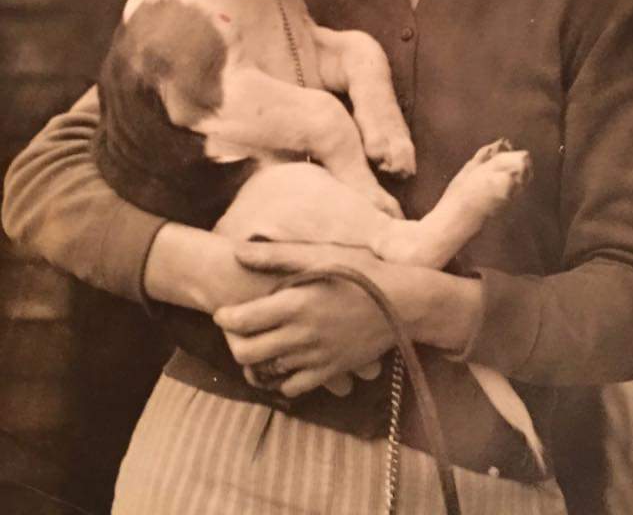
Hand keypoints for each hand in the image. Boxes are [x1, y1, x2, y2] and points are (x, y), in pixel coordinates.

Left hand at [213, 242, 394, 397]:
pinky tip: (283, 361)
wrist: (404, 303)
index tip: (223, 312)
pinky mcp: (331, 371)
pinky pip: (294, 386)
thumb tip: (236, 251)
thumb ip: (276, 255)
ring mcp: (317, 357)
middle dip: (234, 343)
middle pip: (248, 352)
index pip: (242, 321)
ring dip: (256, 360)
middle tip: (236, 332)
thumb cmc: (361, 271)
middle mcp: (302, 335)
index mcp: (296, 304)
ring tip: (257, 344)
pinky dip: (281, 378)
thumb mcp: (319, 254)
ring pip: (268, 371)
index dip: (225, 318)